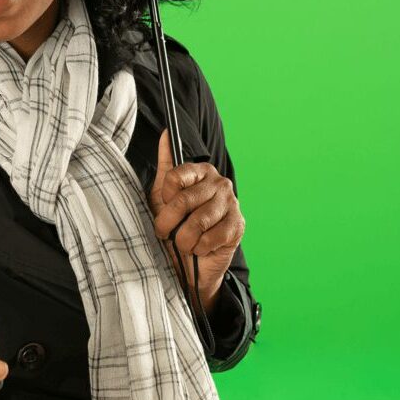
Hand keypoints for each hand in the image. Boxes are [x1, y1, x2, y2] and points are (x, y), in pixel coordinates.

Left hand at [148, 128, 244, 309]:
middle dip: (168, 223)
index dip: (165, 197)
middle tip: (165, 232)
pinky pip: (211, 237)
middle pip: (184, 201)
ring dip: (184, 239)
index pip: (175, 176)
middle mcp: (219, 183)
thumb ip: (165, 167)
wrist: (191, 265)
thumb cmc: (176, 227)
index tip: (165, 206)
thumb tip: (165, 134)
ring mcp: (232, 204)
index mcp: (201, 171)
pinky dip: (200, 247)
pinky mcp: (238, 226)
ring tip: (184, 243)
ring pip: (198, 221)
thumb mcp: (162, 197)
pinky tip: (201, 247)